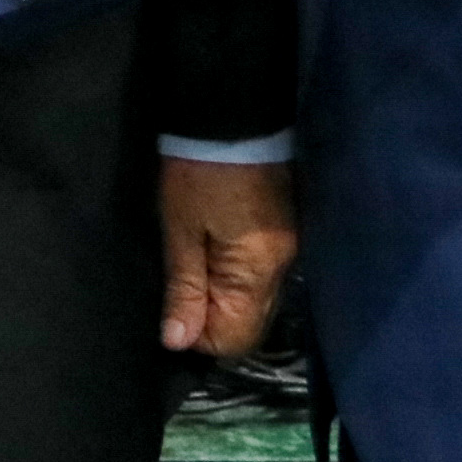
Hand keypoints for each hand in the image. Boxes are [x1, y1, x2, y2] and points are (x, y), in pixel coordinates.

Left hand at [159, 157, 297, 356]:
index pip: (235, 338)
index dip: (198, 334)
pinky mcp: (286, 234)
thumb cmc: (197, 174)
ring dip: (225, 300)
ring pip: (258, 303)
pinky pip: (262, 279)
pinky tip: (214, 260)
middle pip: (251, 325)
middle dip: (213, 320)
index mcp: (257, 272)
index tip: (173, 311)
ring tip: (194, 272)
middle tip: (180, 291)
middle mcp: (282, 269)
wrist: (232, 118)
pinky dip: (238, 281)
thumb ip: (184, 288)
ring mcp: (288, 251)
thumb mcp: (180, 231)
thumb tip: (177, 343)